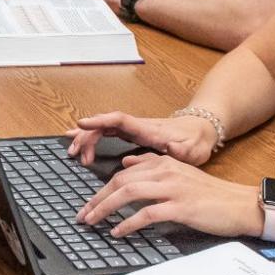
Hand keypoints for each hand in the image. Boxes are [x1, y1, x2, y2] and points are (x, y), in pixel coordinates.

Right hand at [66, 110, 218, 165]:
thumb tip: (172, 148)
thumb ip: (183, 149)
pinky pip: (105, 133)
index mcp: (147, 129)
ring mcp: (132, 129)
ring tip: (73, 154)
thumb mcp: (193, 148)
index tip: (82, 124)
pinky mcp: (131, 134)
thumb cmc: (195, 141)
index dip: (100, 120)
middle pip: (104, 124)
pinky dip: (91, 139)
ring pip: (102, 128)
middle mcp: (136, 126)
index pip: (119, 120)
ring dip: (85, 139)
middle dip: (86, 136)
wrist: (201, 131)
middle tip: (76, 155)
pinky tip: (79, 145)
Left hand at [76, 152, 263, 239]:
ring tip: (93, 222)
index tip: (88, 204)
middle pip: (121, 181)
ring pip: (129, 193)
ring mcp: (173, 188)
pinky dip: (128, 223)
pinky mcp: (181, 207)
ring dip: (105, 208)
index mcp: (164, 163)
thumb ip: (154, 166)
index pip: (123, 172)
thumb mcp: (181, 174)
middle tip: (83, 215)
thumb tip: (127, 162)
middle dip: (97, 199)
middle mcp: (166, 171)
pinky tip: (118, 232)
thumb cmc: (212, 195)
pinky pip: (147, 213)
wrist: (241, 205)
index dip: (102, 188)